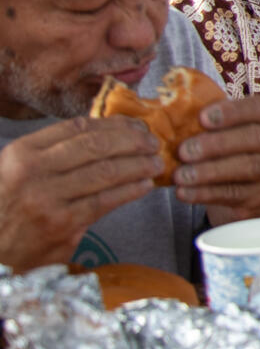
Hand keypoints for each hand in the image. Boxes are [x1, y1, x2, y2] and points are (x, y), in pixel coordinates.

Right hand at [0, 116, 164, 269]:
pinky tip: (145, 185)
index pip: (78, 127)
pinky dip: (130, 190)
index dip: (114, 124)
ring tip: (156, 163)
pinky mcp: (63, 225)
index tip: (136, 125)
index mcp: (22, 153)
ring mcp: (48, 199)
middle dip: (132, 141)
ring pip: (106, 172)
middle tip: (153, 142)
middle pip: (96, 146)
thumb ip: (53, 152)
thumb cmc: (9, 208)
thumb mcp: (18, 171)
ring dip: (138, 165)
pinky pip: (105, 201)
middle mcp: (33, 172)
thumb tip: (106, 132)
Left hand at [175, 93, 259, 225]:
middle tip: (184, 151)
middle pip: (254, 138)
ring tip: (180, 175)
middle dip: (216, 143)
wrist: (252, 189)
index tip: (202, 118)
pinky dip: (206, 193)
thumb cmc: (235, 151)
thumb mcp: (231, 132)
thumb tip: (175, 114)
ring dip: (209, 171)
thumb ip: (212, 123)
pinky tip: (184, 192)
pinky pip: (234, 193)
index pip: (257, 109)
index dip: (231, 112)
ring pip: (247, 167)